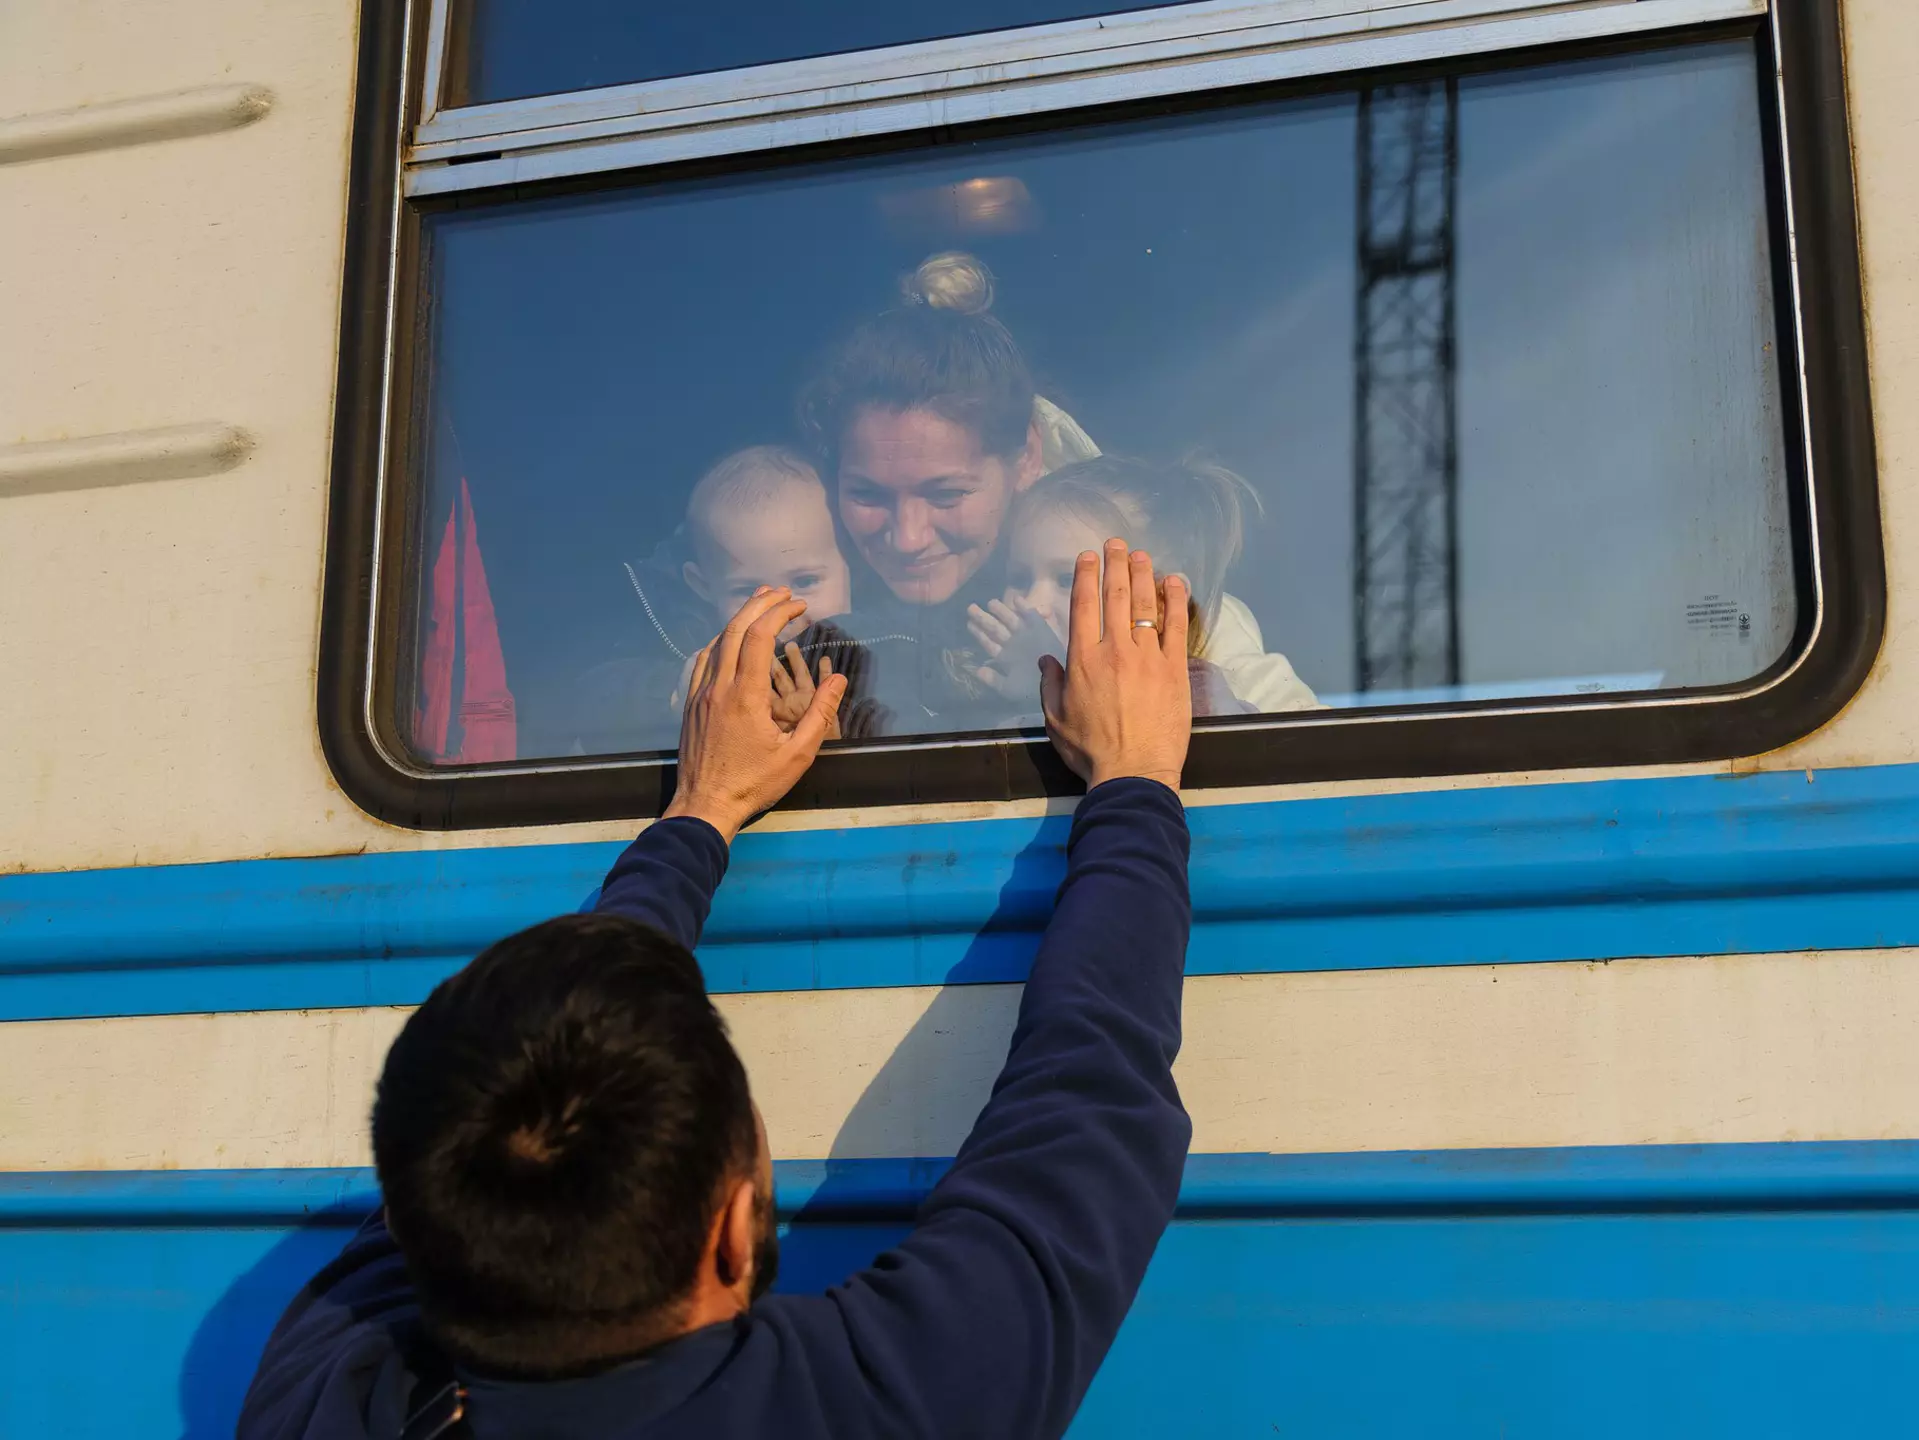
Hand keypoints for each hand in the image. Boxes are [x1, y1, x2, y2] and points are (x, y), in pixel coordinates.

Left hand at [664, 588, 846, 841]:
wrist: (704, 805)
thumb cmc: (754, 783)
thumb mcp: (798, 754)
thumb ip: (820, 714)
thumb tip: (839, 680)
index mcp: (746, 695)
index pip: (760, 636)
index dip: (780, 613)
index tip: (800, 605)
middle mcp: (719, 686)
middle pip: (736, 629)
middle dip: (759, 605)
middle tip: (781, 592)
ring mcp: (701, 694)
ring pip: (717, 642)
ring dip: (739, 619)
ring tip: (759, 605)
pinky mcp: (692, 705)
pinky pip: (704, 662)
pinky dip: (720, 641)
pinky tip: (729, 640)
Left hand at [966, 597, 1063, 699]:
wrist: (1058, 684)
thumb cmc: (1033, 688)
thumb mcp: (1010, 688)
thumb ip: (993, 680)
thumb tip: (978, 670)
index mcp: (1006, 657)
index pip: (989, 643)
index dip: (979, 634)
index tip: (969, 623)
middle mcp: (1014, 644)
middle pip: (996, 629)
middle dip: (983, 618)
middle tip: (970, 608)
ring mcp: (1027, 635)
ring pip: (1010, 620)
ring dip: (1001, 611)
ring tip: (990, 602)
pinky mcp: (1041, 629)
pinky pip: (1031, 616)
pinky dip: (1025, 608)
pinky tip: (1016, 600)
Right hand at [1038, 539, 1192, 791]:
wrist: (1133, 771)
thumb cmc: (1090, 751)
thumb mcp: (1056, 720)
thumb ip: (1049, 686)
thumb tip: (1045, 661)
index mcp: (1082, 660)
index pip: (1083, 606)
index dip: (1084, 576)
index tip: (1087, 556)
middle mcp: (1114, 650)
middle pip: (1115, 596)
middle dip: (1114, 564)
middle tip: (1116, 543)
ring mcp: (1147, 657)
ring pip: (1145, 605)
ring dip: (1142, 574)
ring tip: (1141, 555)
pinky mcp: (1174, 669)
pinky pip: (1176, 626)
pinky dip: (1176, 601)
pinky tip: (1175, 581)